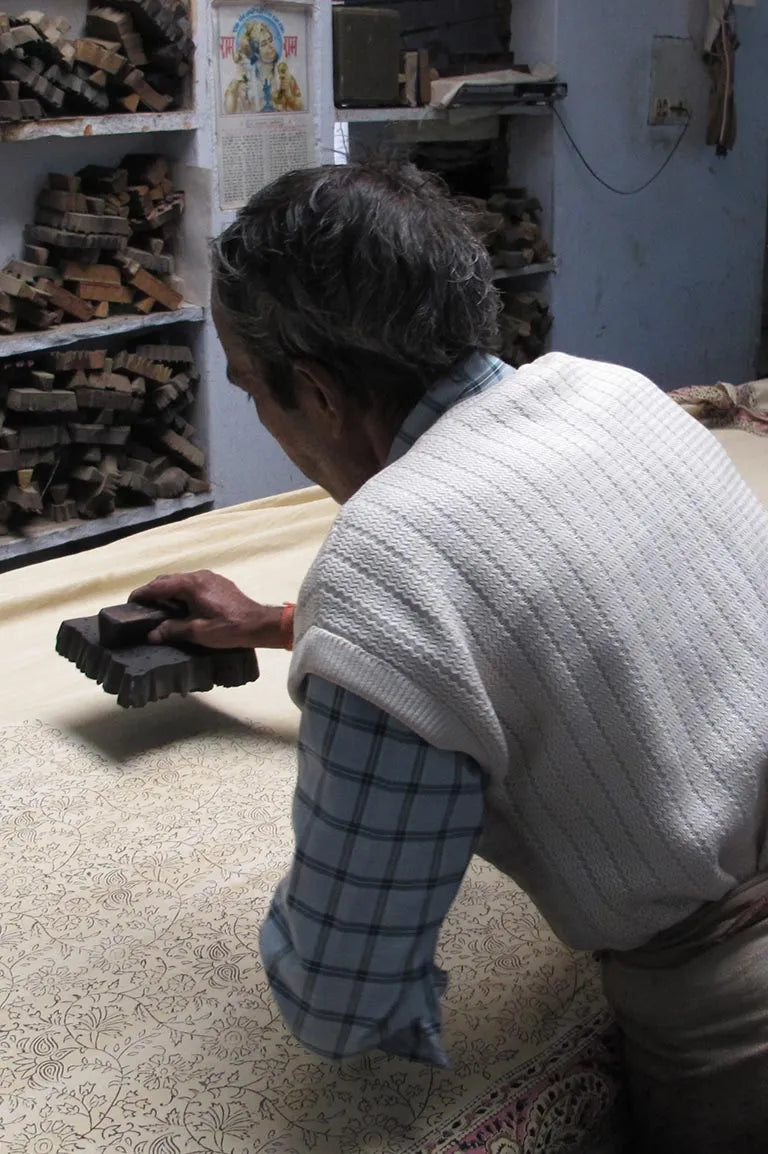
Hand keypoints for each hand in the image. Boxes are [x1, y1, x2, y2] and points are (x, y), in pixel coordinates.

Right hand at [130, 570, 286, 648]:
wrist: (259, 624)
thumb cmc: (229, 628)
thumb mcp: (197, 632)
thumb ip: (172, 630)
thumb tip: (151, 634)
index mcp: (191, 584)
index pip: (158, 585)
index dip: (142, 594)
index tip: (130, 603)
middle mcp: (199, 575)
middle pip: (168, 579)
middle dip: (153, 591)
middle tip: (143, 607)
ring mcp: (210, 577)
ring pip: (181, 580)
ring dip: (168, 591)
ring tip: (160, 609)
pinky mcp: (218, 583)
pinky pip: (193, 583)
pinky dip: (182, 592)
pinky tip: (182, 606)